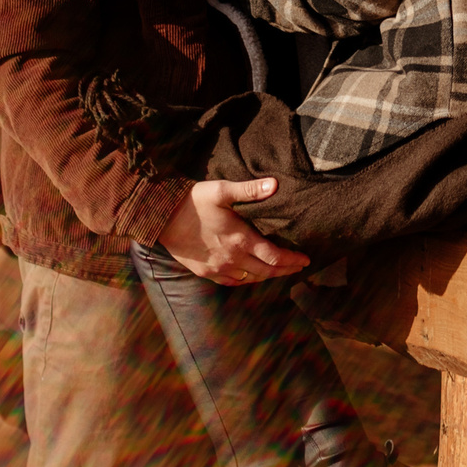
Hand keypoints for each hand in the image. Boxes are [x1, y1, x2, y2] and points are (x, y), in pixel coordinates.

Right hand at [157, 177, 308, 284]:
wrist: (161, 217)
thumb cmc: (193, 201)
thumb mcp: (222, 190)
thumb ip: (250, 190)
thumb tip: (275, 185)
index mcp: (240, 239)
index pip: (274, 257)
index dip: (292, 261)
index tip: (305, 260)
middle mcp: (232, 258)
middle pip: (266, 271)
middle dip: (285, 270)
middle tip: (298, 267)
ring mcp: (218, 268)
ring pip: (250, 279)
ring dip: (267, 276)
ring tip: (279, 271)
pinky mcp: (205, 272)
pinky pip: (232, 282)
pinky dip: (246, 281)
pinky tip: (250, 276)